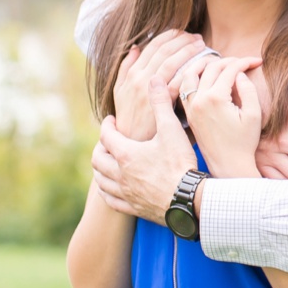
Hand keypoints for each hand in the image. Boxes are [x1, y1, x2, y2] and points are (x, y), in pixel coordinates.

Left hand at [92, 69, 198, 221]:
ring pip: (101, 180)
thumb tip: (154, 80)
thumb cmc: (181, 165)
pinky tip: (113, 187)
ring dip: (101, 169)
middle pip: (97, 158)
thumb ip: (161, 104)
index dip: (107, 125)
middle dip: (100, 147)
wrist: (190, 200)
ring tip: (108, 161)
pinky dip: (107, 191)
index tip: (112, 120)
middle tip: (109, 141)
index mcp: (126, 153)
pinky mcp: (132, 208)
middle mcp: (120, 174)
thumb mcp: (172, 130)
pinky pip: (110, 200)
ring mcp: (125, 193)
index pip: (106, 135)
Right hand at [113, 29, 214, 140]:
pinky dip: (192, 70)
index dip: (170, 36)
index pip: (153, 45)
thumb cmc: (129, 117)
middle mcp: (140, 78)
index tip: (184, 33)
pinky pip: (180, 80)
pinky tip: (204, 67)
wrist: (132, 142)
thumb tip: (136, 47)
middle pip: (165, 50)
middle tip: (197, 38)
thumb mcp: (120, 90)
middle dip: (183, 40)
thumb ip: (126, 67)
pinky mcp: (162, 102)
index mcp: (132, 72)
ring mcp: (151, 90)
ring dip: (189, 51)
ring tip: (202, 47)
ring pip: (172, 62)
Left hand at [181, 57, 263, 178]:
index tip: (258, 61)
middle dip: (228, 61)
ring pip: (190, 74)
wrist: (228, 166)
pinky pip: (184, 88)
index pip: (229, 69)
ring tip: (218, 61)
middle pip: (210, 68)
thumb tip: (239, 74)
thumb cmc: (245, 142)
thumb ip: (247, 90)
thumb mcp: (253, 115)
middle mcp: (199, 100)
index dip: (245, 62)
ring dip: (203, 63)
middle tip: (242, 61)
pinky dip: (192, 77)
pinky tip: (203, 75)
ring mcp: (191, 107)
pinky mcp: (188, 114)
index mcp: (215, 99)